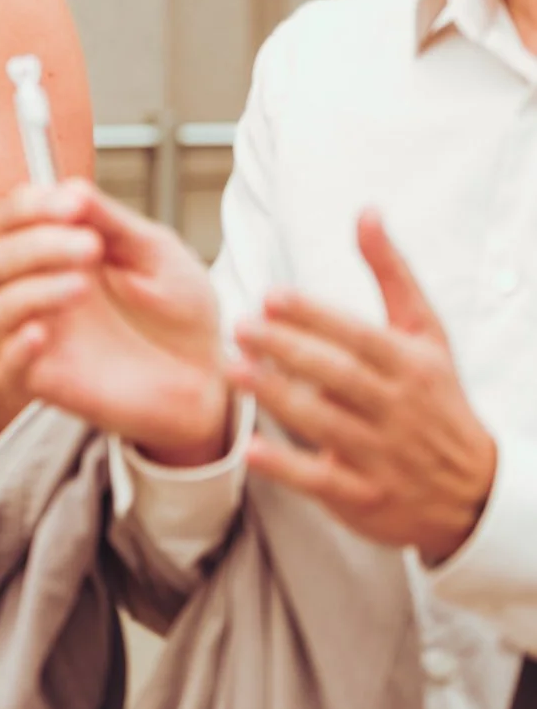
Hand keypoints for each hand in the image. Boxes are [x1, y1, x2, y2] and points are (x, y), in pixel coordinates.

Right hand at [0, 180, 230, 465]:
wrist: (209, 379)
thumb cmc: (182, 314)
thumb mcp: (157, 253)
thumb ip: (113, 221)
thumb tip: (70, 187)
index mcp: (61, 250)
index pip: (16, 216)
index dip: (32, 204)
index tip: (74, 204)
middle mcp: (42, 288)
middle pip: (2, 255)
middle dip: (40, 243)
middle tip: (89, 246)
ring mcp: (40, 334)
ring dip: (33, 289)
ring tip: (82, 287)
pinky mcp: (43, 380)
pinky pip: (4, 367)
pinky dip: (15, 348)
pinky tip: (42, 334)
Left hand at [234, 211, 495, 563]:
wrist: (474, 493)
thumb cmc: (437, 400)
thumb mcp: (425, 336)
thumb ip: (391, 275)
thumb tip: (366, 211)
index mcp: (410, 366)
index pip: (360, 337)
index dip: (317, 317)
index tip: (272, 296)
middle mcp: (396, 409)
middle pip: (339, 376)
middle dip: (289, 350)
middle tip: (240, 326)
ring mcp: (380, 455)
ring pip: (325, 423)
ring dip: (278, 397)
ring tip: (234, 369)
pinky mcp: (363, 496)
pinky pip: (321, 480)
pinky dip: (287, 466)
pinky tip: (251, 448)